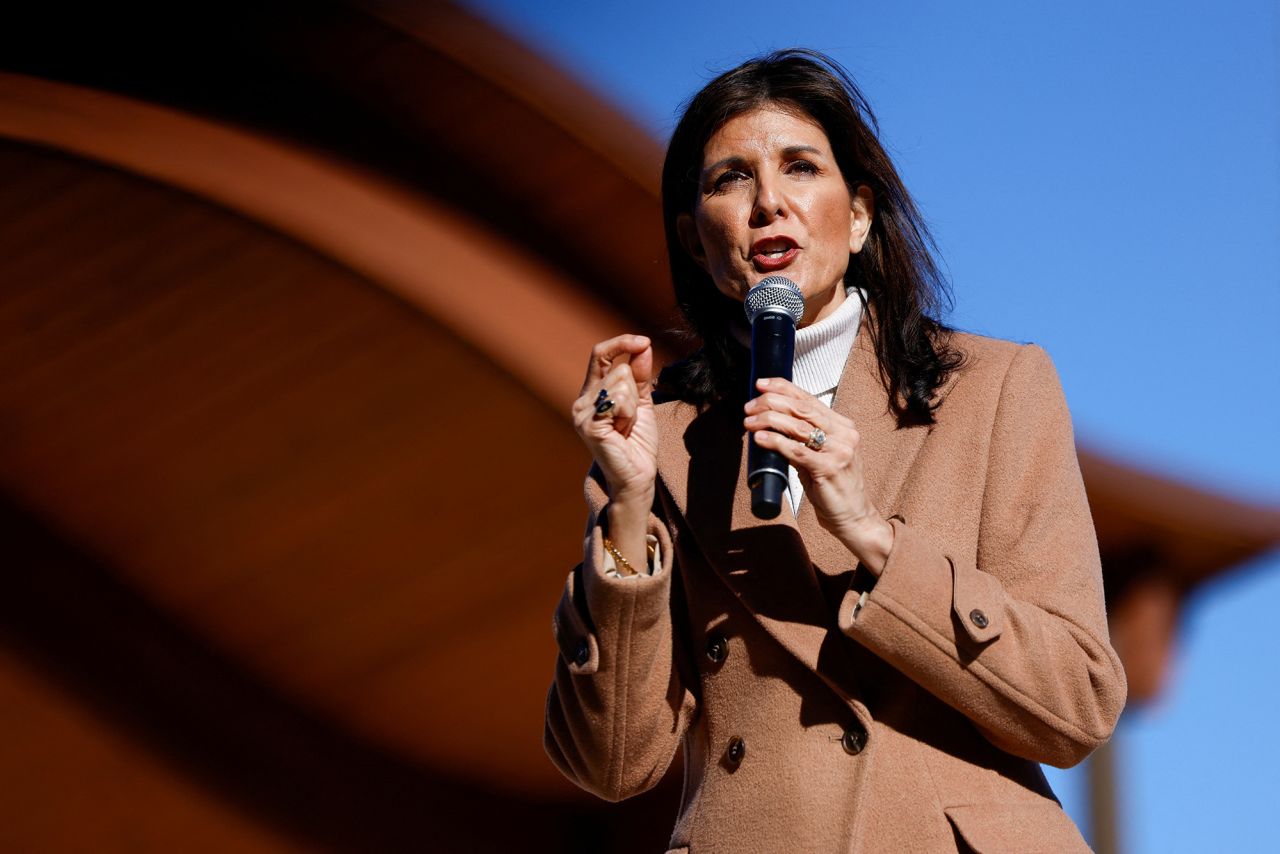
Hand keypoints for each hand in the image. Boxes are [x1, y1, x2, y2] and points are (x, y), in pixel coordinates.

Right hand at [573, 334, 657, 499]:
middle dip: (636, 392)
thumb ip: (640, 374)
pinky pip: (619, 400)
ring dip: (633, 406)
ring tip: (626, 427)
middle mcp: (581, 400)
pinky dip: (629, 414)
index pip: (600, 354)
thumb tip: (643, 346)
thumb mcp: (642, 402)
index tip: (643, 341)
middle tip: (631, 419)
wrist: (638, 476)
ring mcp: (581, 413)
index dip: (621, 343)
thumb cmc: (638, 443)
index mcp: (592, 392)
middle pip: (618, 369)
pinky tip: (622, 432)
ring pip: (620, 383)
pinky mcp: (588, 425)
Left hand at [743, 378, 893, 572]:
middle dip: (770, 402)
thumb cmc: (835, 487)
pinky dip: (774, 442)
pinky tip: (759, 439)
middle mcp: (844, 434)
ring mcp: (839, 451)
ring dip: (767, 420)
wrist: (854, 517)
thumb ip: (803, 439)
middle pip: (801, 408)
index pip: (809, 398)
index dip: (783, 387)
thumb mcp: (821, 456)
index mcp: (843, 426)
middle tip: (749, 406)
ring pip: (796, 426)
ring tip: (749, 422)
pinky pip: (795, 450)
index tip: (761, 384)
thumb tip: (771, 423)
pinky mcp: (828, 469)